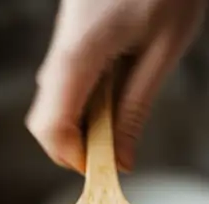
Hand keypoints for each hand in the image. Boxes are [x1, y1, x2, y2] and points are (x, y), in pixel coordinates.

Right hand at [26, 0, 206, 172]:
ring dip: (80, 120)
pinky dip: (84, 97)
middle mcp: (62, 45)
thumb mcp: (164, 50)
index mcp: (81, 51)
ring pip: (53, 98)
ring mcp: (62, 36)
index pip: (52, 126)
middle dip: (72, 145)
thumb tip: (122, 159)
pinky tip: (116, 89)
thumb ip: (137, 107)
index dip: (72, 157)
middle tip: (111, 150)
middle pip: (44, 118)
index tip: (101, 167)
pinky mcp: (71, 31)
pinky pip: (65, 76)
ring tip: (119, 118)